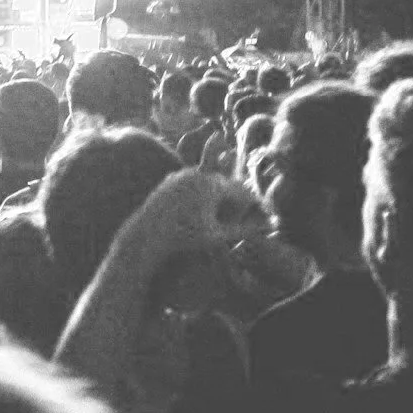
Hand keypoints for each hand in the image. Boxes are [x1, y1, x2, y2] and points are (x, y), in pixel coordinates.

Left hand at [130, 169, 272, 261]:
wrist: (147, 234)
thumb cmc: (183, 238)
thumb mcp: (216, 236)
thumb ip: (242, 230)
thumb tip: (265, 229)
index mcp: (212, 185)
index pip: (241, 191)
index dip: (252, 205)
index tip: (259, 218)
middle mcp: (197, 174)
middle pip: (226, 185)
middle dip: (236, 199)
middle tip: (243, 217)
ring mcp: (182, 174)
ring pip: (210, 183)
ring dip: (219, 195)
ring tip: (224, 216)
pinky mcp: (171, 179)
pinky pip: (194, 184)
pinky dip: (202, 194)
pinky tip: (203, 211)